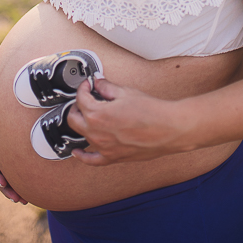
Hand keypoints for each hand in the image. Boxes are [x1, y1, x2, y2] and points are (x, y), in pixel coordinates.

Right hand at [0, 110, 27, 203]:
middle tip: (16, 199)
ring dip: (12, 190)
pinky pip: (11, 172)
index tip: (2, 183)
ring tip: (23, 200)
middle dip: (5, 188)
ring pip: (4, 177)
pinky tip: (26, 193)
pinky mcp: (7, 158)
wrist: (3, 108)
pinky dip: (17, 183)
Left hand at [68, 78, 183, 166]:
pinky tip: (78, 152)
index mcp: (97, 114)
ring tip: (86, 116)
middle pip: (74, 118)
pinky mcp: (113, 157)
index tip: (88, 85)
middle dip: (77, 105)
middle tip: (85, 98)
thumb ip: (107, 87)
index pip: (81, 99)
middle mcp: (97, 133)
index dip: (83, 88)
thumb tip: (99, 82)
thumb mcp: (126, 92)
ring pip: (81, 136)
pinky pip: (92, 160)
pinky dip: (83, 156)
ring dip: (81, 123)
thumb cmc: (151, 111)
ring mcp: (104, 147)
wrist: (169, 128)